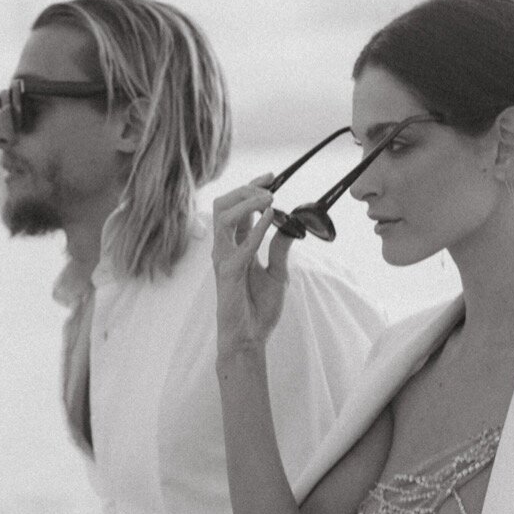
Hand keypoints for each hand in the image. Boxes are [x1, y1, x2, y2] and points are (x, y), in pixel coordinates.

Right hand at [212, 177, 295, 357]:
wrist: (250, 337)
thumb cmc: (258, 308)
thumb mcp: (278, 273)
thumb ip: (280, 248)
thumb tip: (290, 226)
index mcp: (236, 246)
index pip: (238, 207)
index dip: (251, 187)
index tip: (271, 176)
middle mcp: (225, 248)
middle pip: (224, 205)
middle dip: (246, 190)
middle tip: (270, 187)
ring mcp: (224, 259)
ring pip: (224, 217)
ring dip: (247, 202)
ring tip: (269, 197)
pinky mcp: (228, 274)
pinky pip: (240, 246)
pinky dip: (256, 228)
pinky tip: (272, 216)